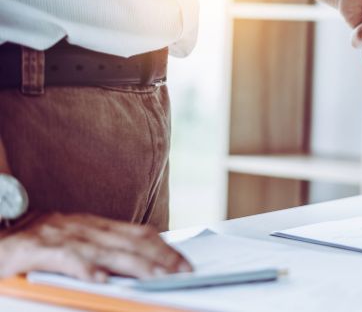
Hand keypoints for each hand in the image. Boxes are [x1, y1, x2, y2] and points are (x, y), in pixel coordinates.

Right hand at [0, 213, 191, 281]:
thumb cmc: (32, 245)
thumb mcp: (72, 242)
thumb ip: (101, 251)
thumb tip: (135, 267)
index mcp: (92, 224)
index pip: (138, 233)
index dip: (164, 247)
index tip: (184, 263)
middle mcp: (82, 226)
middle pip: (130, 242)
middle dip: (161, 258)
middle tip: (184, 273)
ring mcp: (61, 235)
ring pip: (106, 251)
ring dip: (136, 265)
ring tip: (158, 278)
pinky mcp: (37, 247)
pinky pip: (66, 258)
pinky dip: (85, 269)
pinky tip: (101, 281)